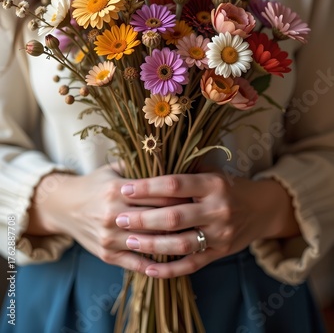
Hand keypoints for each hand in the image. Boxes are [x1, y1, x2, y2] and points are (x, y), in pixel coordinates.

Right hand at [25, 165, 186, 272]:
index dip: (181, 196)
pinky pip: (137, 262)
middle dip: (182, 218)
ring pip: (150, 242)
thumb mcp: (114, 168)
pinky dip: (157, 263)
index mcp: (116, 190)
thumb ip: (140, 165)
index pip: (158, 194)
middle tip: (202, 216)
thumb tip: (173, 157)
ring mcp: (109, 237)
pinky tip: (174, 258)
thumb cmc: (95, 184)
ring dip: (174, 241)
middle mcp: (112, 214)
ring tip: (194, 236)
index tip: (198, 196)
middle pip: (157, 218)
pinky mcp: (107, 255)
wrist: (64, 206)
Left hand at [115, 173, 299, 277]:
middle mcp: (218, 209)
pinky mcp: (220, 253)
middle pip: (174, 217)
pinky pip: (191, 264)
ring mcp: (220, 234)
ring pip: (181, 244)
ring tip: (129, 241)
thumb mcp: (212, 172)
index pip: (175, 184)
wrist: (262, 208)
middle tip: (120, 218)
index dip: (148, 187)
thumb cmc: (228, 186)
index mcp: (213, 184)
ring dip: (152, 245)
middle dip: (144, 218)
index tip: (126, 188)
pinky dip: (169, 269)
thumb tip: (148, 163)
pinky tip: (148, 269)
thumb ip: (185, 170)